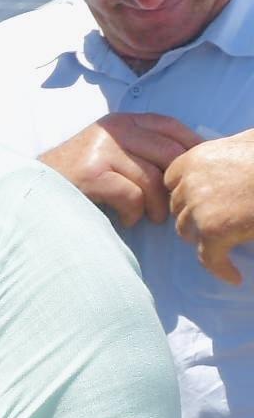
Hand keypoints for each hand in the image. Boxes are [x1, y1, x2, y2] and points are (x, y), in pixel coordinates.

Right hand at [39, 113, 199, 228]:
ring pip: (152, 179)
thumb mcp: (108, 151)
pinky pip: (132, 196)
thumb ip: (140, 148)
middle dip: (175, 183)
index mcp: (120, 121)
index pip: (169, 125)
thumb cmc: (75, 178)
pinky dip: (133, 213)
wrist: (30, 191)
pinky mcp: (91, 174)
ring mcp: (100, 150)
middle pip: (168, 153)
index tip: (196, 169)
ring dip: (155, 205)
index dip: (189, 146)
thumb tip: (185, 162)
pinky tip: (125, 220)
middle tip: (171, 203)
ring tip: (149, 217)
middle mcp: (112, 130)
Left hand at [166, 125, 253, 283]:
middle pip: (178, 207)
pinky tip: (235, 276)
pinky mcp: (214, 230)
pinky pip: (209, 258)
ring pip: (187, 231)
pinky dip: (221, 269)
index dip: (184, 191)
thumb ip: (227, 151)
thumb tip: (233, 157)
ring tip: (223, 244)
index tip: (197, 201)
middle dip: (192, 214)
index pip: (172, 180)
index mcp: (194, 159)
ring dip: (202, 238)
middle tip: (214, 223)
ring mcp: (199, 208)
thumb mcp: (246, 141)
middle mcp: (190, 182)